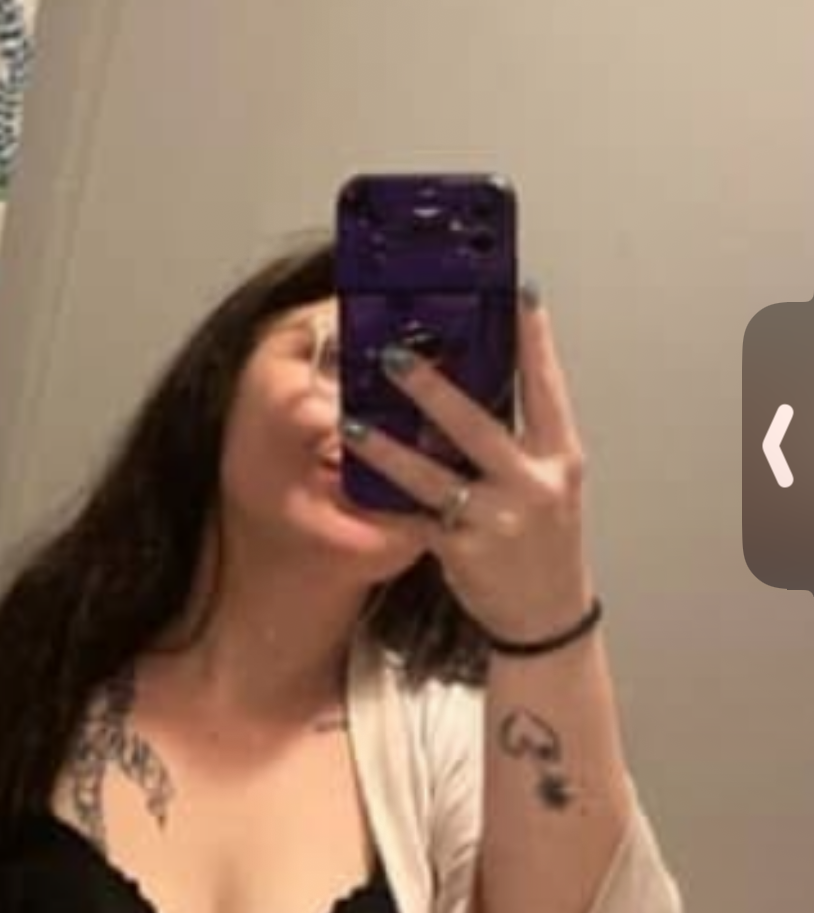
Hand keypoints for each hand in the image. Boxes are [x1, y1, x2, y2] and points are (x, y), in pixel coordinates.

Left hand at [343, 292, 593, 646]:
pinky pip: (413, 517)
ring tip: (350, 423)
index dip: (535, 340)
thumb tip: (479, 387)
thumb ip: (522, 441)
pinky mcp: (463, 552)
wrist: (547, 618)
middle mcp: (533, 484)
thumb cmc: (545, 544)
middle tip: (394, 354)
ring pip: (432, 475)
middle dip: (432, 388)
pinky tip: (353, 481)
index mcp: (561, 458)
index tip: (518, 294)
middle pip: (477, 425)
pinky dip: (384, 499)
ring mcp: (497, 520)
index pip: (548, 388)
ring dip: (387, 448)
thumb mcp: (551, 485)